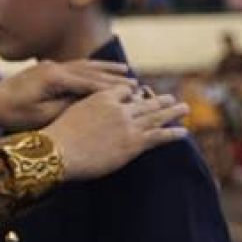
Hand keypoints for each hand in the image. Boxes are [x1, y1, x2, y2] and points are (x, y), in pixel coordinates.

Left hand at [0, 60, 135, 129]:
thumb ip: (67, 108)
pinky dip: (90, 69)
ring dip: (105, 70)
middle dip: (114, 78)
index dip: (113, 90)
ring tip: (126, 72)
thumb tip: (92, 105)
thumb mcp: (41, 115)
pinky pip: (74, 67)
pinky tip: (100, 71)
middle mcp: (54, 67)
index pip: (90, 83)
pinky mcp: (45, 69)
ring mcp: (50, 66)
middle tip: (137, 84)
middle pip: (91, 71)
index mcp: (55, 77)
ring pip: (84, 66)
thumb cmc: (11, 113)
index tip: (134, 94)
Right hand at [43, 86, 188, 180]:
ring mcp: (127, 125)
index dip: (133, 92)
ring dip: (172, 111)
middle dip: (159, 100)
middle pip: (143, 101)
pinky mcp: (133, 143)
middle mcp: (118, 108)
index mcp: (101, 98)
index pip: (123, 91)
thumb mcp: (69, 114)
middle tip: (170, 98)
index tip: (140, 93)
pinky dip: (173, 133)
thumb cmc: (57, 136)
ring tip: (184, 108)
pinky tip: (183, 132)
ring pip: (156, 115)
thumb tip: (83, 115)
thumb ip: (83, 110)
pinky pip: (159, 136)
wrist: (58, 150)